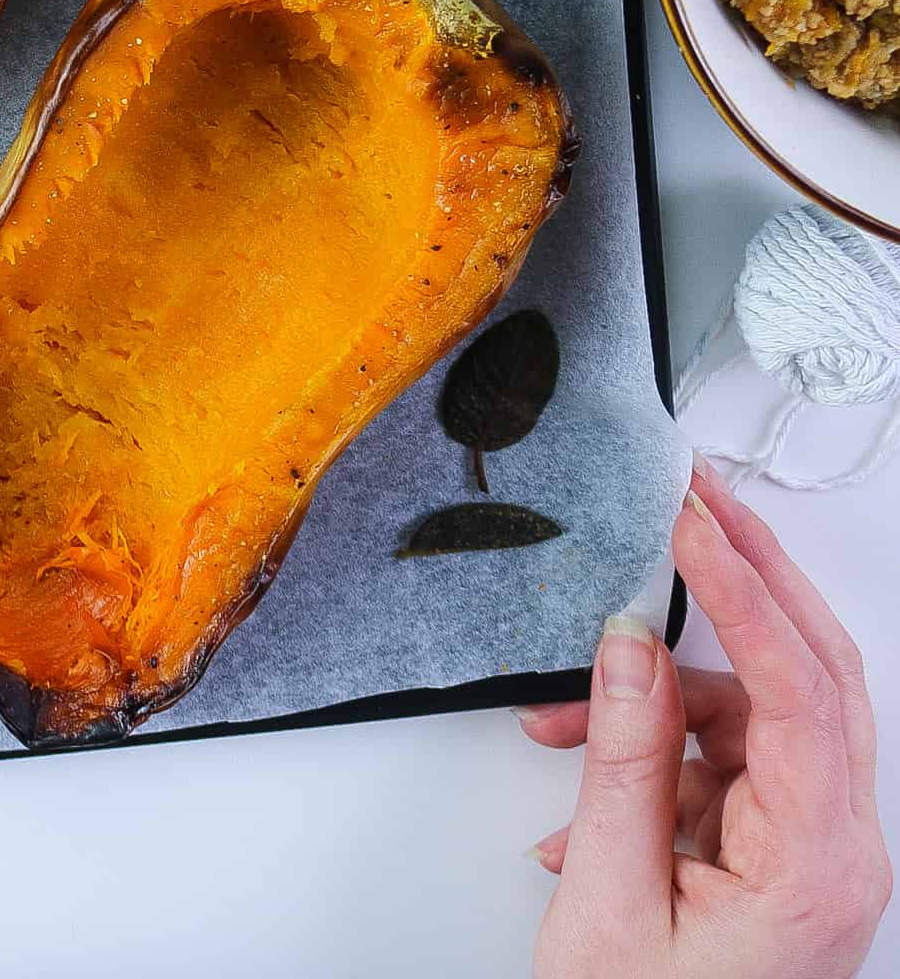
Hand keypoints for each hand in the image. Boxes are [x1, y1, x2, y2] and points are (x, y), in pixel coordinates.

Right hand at [518, 458, 889, 977]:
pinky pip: (722, 762)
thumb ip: (624, 760)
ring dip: (660, 694)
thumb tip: (630, 641)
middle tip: (695, 499)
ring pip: (756, 714)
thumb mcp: (613, 902)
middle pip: (813, 672)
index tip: (691, 519)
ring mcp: (813, 852)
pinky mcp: (777, 857)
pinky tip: (582, 787)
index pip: (799, 687)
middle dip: (750, 578)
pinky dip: (652, 754)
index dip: (742, 588)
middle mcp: (838, 848)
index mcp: (820, 863)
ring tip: (563, 715)